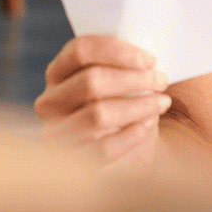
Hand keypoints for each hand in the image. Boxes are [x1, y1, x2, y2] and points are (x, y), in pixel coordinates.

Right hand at [34, 34, 171, 171]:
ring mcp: (56, 133)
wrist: (122, 147)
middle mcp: (49, 101)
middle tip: (162, 81)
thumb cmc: (120, 104)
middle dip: (134, 79)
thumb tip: (147, 60)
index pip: (81, 50)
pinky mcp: (71, 161)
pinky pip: (104, 147)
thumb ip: (122, 64)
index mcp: (58, 72)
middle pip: (91, 81)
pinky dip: (132, 134)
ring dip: (138, 106)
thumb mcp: (116, 80)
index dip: (118, 51)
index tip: (150, 60)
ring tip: (162, 103)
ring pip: (98, 114)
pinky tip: (148, 124)